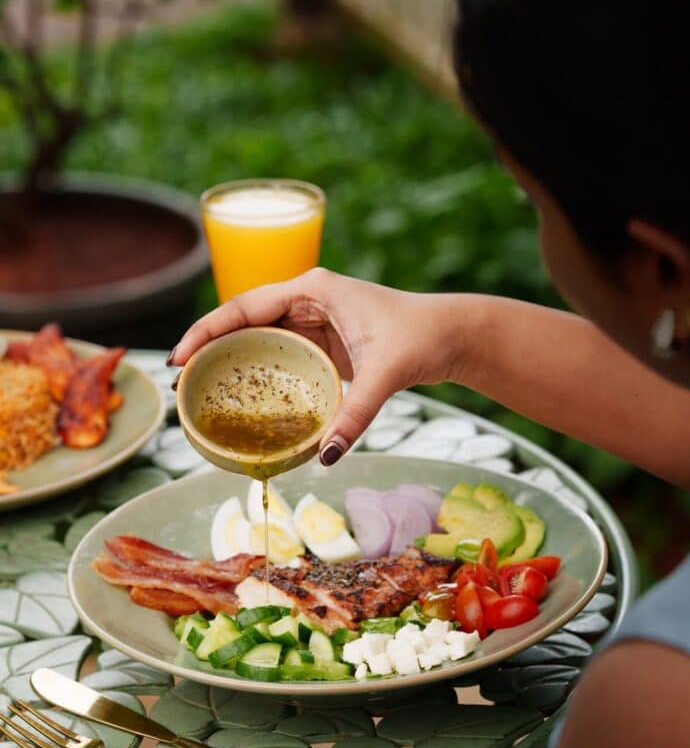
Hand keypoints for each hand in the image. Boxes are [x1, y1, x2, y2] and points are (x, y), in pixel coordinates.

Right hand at [169, 269, 464, 463]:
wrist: (451, 335)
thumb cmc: (421, 338)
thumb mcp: (386, 373)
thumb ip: (356, 413)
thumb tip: (325, 456)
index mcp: (312, 290)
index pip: (244, 307)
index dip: (207, 330)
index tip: (179, 357)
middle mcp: (306, 300)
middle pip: (242, 321)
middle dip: (208, 348)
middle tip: (179, 383)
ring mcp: (313, 320)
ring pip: (257, 338)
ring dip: (229, 360)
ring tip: (198, 391)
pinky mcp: (322, 341)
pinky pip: (278, 354)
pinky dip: (257, 372)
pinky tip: (240, 396)